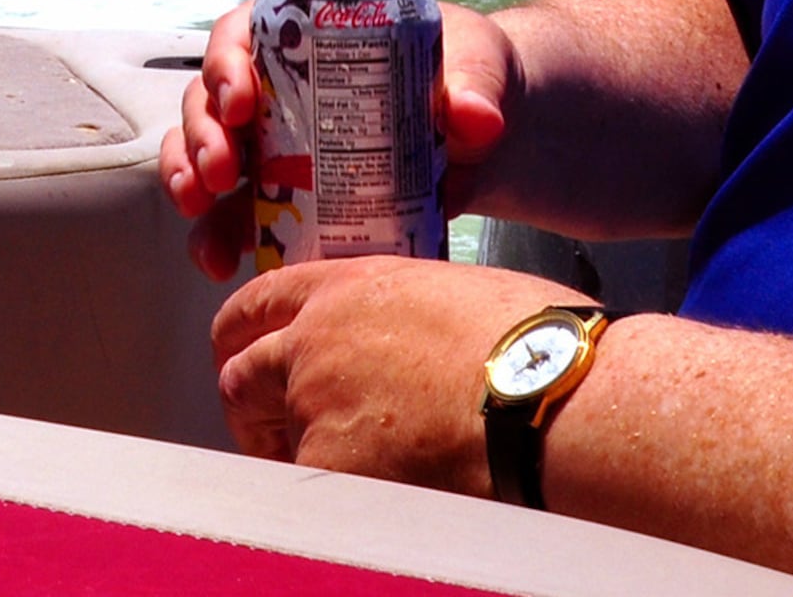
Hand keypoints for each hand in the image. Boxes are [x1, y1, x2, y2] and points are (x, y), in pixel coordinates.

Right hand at [158, 0, 524, 279]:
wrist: (483, 138)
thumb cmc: (468, 75)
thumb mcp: (476, 67)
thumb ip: (476, 87)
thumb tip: (477, 119)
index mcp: (305, 36)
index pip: (242, 34)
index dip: (226, 63)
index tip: (242, 101)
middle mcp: (273, 86)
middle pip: (210, 98)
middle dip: (201, 133)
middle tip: (221, 172)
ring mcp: (270, 143)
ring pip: (202, 151)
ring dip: (188, 178)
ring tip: (201, 211)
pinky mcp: (279, 195)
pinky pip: (230, 211)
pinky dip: (215, 233)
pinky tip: (219, 262)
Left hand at [212, 256, 588, 488]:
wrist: (551, 398)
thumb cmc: (536, 345)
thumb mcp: (454, 295)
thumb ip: (404, 313)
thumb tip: (406, 343)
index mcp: (350, 289)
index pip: (262, 300)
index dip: (243, 332)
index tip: (240, 352)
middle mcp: (316, 341)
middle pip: (242, 372)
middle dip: (248, 404)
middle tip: (266, 429)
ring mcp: (314, 404)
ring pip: (270, 438)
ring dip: (286, 454)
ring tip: (332, 476)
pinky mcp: (328, 466)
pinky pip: (305, 489)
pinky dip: (326, 498)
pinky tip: (368, 504)